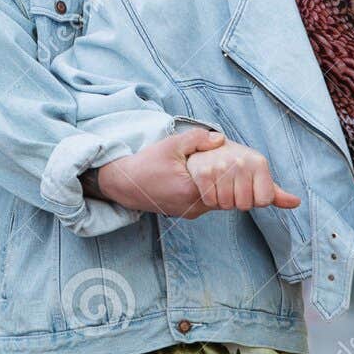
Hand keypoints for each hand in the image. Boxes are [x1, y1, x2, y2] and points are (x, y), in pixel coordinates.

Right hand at [96, 128, 226, 218]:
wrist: (125, 184)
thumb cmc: (147, 163)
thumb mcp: (171, 145)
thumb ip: (197, 139)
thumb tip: (220, 139)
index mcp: (191, 191)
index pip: (225, 183)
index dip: (227, 169)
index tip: (224, 157)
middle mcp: (193, 207)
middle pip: (223, 194)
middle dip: (224, 178)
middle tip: (220, 161)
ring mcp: (190, 213)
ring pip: (216, 200)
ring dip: (216, 186)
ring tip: (210, 169)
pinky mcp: (186, 214)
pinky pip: (206, 203)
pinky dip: (207, 191)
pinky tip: (200, 178)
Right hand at [185, 140, 300, 211]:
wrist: (207, 151)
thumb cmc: (237, 167)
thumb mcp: (258, 175)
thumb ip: (275, 192)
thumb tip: (297, 202)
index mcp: (259, 162)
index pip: (264, 201)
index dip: (255, 200)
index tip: (248, 188)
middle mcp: (241, 162)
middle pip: (245, 205)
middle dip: (237, 201)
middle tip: (231, 186)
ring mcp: (221, 166)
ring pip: (227, 205)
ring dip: (222, 201)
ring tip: (220, 185)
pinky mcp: (203, 172)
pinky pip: (211, 201)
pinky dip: (209, 199)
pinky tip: (210, 186)